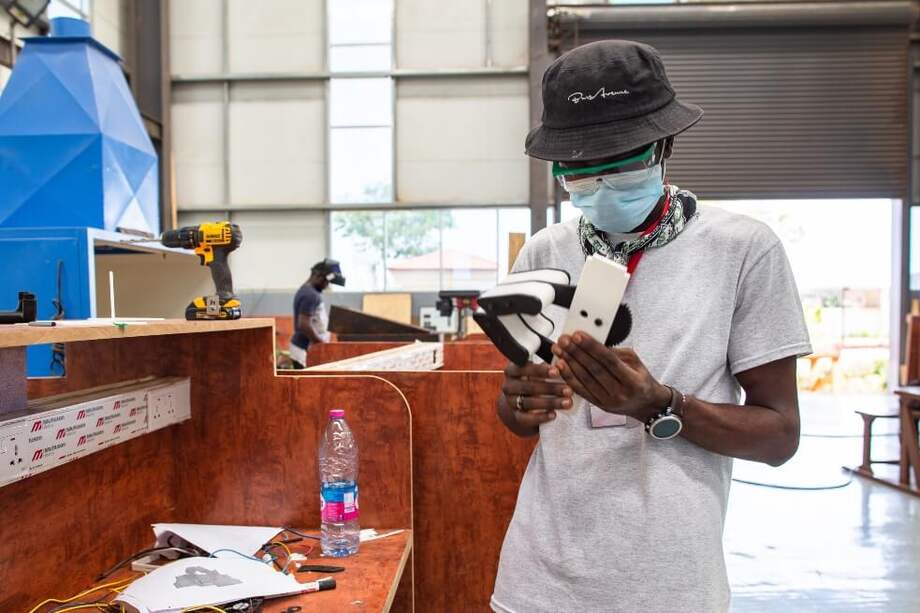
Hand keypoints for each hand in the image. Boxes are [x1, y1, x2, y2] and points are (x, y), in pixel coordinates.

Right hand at [499, 362, 572, 433]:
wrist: (521, 401)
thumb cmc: (534, 379)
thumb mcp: (538, 371)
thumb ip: (548, 368)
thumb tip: (561, 364)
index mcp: (512, 370)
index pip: (524, 368)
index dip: (540, 370)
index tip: (557, 372)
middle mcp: (508, 386)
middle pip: (529, 387)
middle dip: (551, 388)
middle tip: (569, 390)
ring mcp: (511, 402)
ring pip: (529, 403)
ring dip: (550, 403)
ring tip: (568, 403)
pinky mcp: (516, 416)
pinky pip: (527, 418)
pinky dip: (541, 417)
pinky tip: (554, 414)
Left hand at [551, 333, 669, 421]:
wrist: (645, 405)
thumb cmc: (641, 381)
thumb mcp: (636, 363)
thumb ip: (617, 353)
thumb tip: (594, 343)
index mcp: (633, 381)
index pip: (608, 360)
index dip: (591, 347)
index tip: (578, 335)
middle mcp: (620, 392)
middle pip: (594, 369)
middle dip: (576, 352)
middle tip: (564, 339)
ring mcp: (608, 401)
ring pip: (584, 379)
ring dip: (569, 363)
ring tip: (559, 350)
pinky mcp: (598, 405)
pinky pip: (580, 390)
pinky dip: (569, 377)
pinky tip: (561, 366)